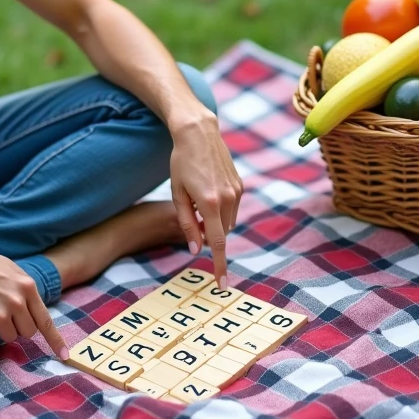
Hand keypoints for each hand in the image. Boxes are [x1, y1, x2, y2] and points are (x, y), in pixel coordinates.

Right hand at [0, 246, 68, 358]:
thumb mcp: (10, 269)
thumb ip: (24, 288)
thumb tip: (32, 306)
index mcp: (26, 287)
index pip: (45, 319)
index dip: (55, 340)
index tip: (64, 355)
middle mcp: (16, 302)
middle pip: (28, 332)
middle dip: (19, 327)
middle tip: (3, 313)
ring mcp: (0, 315)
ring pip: (10, 337)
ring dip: (0, 329)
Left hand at [169, 112, 243, 288]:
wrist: (199, 133)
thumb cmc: (181, 163)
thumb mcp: (177, 194)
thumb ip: (187, 223)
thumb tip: (195, 249)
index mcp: (209, 203)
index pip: (216, 243)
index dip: (219, 266)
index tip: (222, 285)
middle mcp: (227, 199)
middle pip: (221, 233)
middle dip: (208, 234)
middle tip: (192, 217)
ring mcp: (237, 191)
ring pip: (227, 222)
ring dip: (215, 222)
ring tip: (198, 199)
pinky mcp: (240, 185)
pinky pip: (232, 209)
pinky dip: (221, 210)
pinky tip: (208, 191)